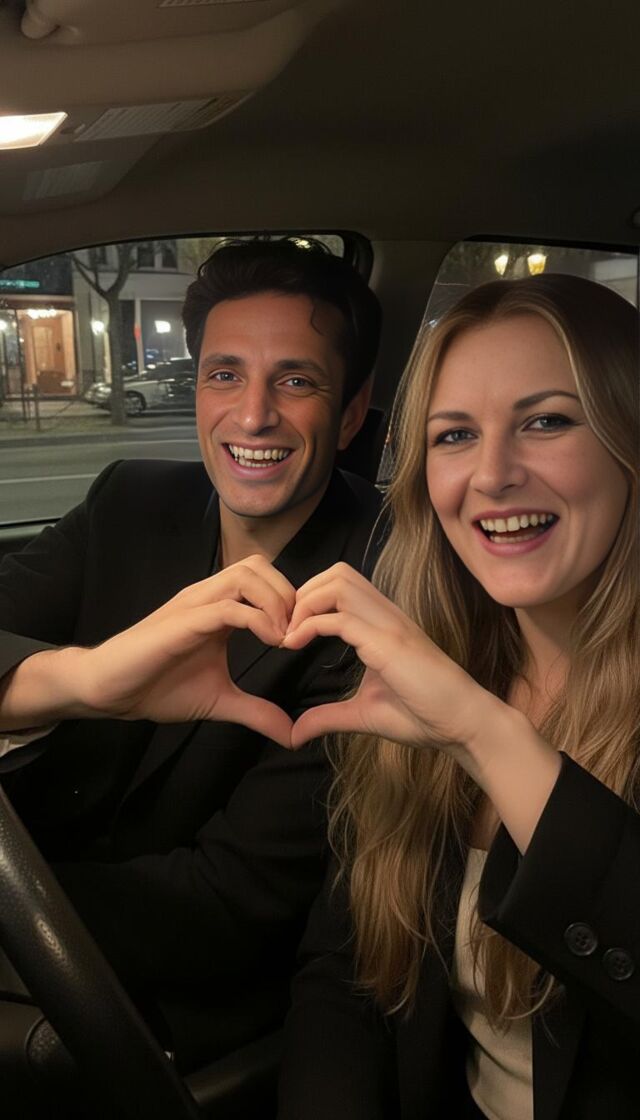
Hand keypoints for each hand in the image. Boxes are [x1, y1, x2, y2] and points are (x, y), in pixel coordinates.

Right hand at [66, 555, 294, 745]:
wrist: (108, 690)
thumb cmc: (156, 687)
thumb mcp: (219, 701)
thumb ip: (256, 711)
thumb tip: (291, 734)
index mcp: (218, 608)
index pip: (264, 579)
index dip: (292, 601)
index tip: (305, 637)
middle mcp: (207, 597)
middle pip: (260, 565)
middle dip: (289, 594)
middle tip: (299, 633)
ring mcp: (194, 605)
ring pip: (246, 574)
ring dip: (276, 601)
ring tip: (285, 638)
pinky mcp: (182, 622)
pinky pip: (227, 606)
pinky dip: (257, 619)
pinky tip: (270, 642)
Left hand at [283, 563, 487, 751]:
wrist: (462, 725)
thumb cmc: (424, 716)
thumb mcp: (363, 715)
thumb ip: (328, 717)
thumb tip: (295, 734)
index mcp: (382, 624)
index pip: (340, 585)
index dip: (308, 601)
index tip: (288, 633)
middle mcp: (385, 615)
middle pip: (336, 572)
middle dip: (302, 593)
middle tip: (285, 629)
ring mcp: (388, 626)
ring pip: (338, 582)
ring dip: (304, 603)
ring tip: (289, 635)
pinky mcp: (388, 644)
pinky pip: (340, 618)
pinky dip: (309, 625)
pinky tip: (293, 645)